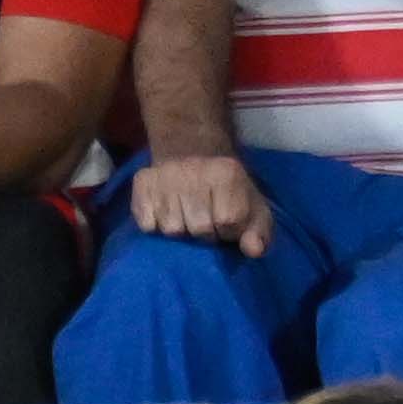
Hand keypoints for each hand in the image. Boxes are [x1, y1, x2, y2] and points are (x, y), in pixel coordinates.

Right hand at [126, 147, 269, 251]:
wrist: (193, 152)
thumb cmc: (227, 189)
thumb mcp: (253, 208)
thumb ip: (259, 232)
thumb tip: (254, 251)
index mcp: (226, 173)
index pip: (227, 221)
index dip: (228, 231)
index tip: (227, 223)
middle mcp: (194, 170)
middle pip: (198, 228)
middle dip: (204, 233)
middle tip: (205, 220)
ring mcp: (165, 176)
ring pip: (171, 229)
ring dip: (180, 230)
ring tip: (186, 217)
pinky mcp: (143, 183)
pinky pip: (147, 224)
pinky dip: (155, 225)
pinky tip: (165, 213)